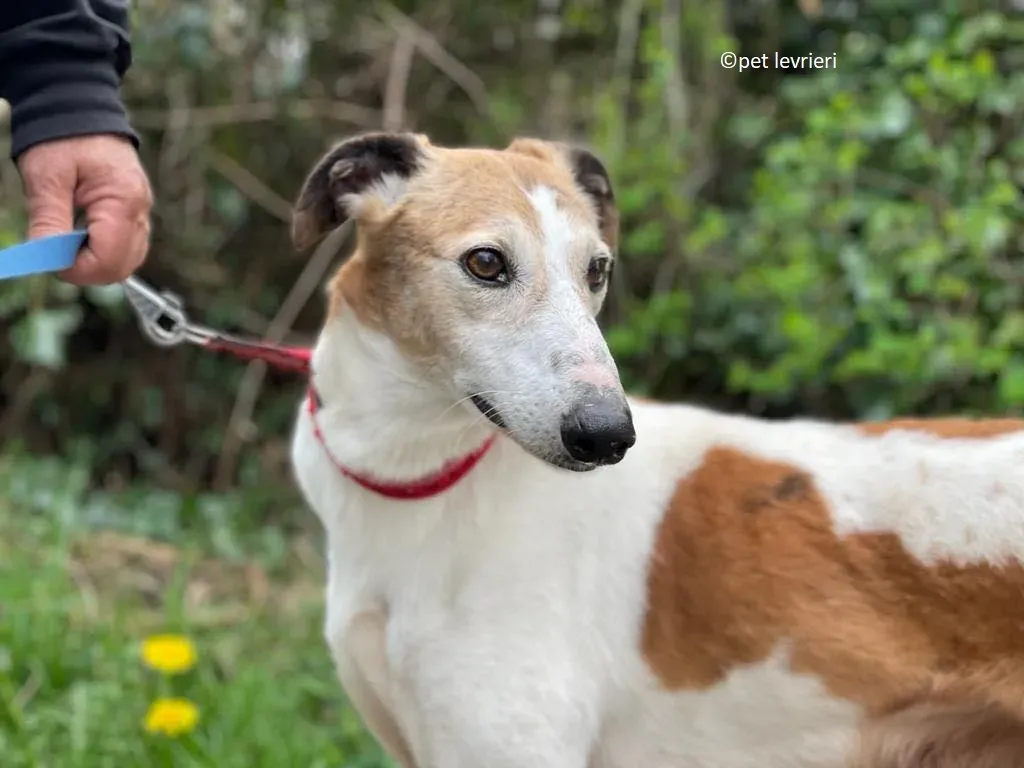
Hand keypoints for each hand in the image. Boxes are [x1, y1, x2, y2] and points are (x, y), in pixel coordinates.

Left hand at [17, 134, 152, 284]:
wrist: (80, 108)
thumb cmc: (63, 138)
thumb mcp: (47, 177)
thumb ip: (49, 220)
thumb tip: (45, 259)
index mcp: (123, 202)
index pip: (108, 259)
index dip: (77, 269)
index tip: (48, 258)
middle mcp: (141, 212)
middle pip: (122, 267)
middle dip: (87, 270)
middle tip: (55, 253)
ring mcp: (142, 214)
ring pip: (128, 262)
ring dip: (96, 263)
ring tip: (67, 242)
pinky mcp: (136, 214)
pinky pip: (128, 248)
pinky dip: (104, 252)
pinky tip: (81, 236)